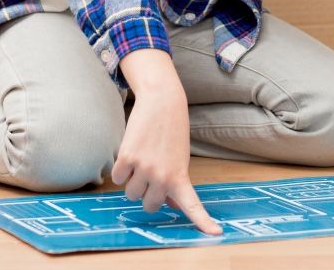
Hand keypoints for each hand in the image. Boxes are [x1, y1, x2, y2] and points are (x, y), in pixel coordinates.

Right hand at [114, 50, 221, 235]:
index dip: (202, 221)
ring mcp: (144, 168)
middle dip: (148, 193)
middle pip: (148, 205)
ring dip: (133, 180)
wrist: (163, 102)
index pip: (192, 204)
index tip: (215, 233)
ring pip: (131, 193)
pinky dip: (121, 169)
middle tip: (152, 173)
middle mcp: (162, 175)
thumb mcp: (180, 158)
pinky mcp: (126, 158)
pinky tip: (131, 153)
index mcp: (180, 176)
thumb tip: (172, 204)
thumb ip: (175, 181)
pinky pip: (118, 178)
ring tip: (143, 159)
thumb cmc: (172, 132)